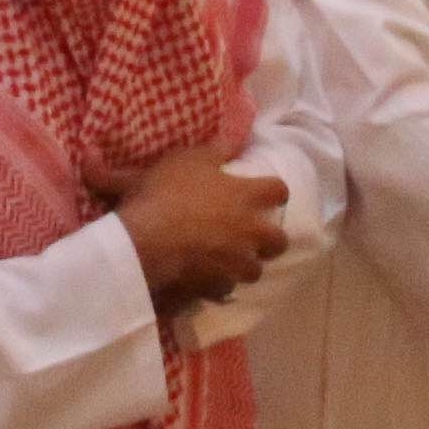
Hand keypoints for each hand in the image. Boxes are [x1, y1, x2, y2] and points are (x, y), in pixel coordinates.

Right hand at [112, 145, 290, 309]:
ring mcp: (237, 262)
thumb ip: (215, 150)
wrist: (149, 239)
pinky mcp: (219, 285)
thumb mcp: (188, 159)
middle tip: (255, 234)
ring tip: (230, 261)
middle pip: (279, 240)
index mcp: (247, 196)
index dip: (275, 191)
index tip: (268, 191)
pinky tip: (205, 278)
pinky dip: (219, 283)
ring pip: (256, 270)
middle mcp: (251, 231)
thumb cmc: (169, 192)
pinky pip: (226, 288)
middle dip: (271, 239)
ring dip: (246, 264)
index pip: (279, 191)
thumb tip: (234, 140)